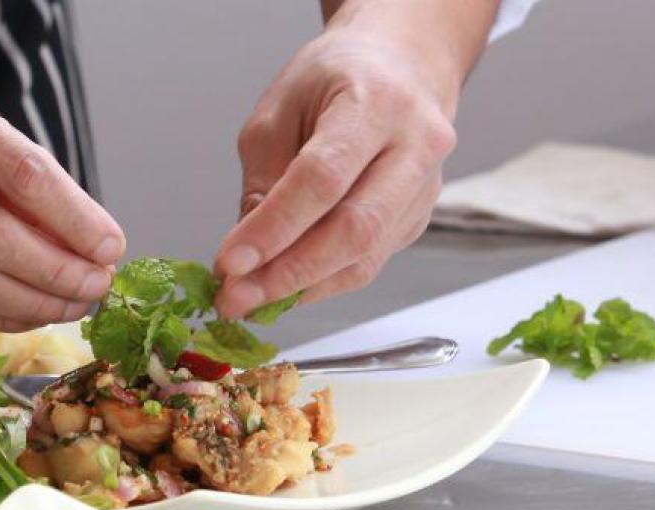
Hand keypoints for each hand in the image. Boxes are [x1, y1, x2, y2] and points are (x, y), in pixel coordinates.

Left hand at [213, 16, 469, 318]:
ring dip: (300, 288)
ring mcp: (425, 186)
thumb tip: (245, 253)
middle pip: (354, 229)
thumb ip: (263, 179)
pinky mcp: (418, 217)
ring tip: (247, 299)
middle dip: (287, 274)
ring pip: (364, 257)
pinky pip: (367, 262)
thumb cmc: (334, 81)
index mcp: (377, 103)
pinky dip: (319, 282)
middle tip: (234, 298)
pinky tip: (281, 287)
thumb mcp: (278, 111)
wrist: (401, 65)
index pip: (323, 178)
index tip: (228, 263)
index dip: (273, 227)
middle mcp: (416, 145)